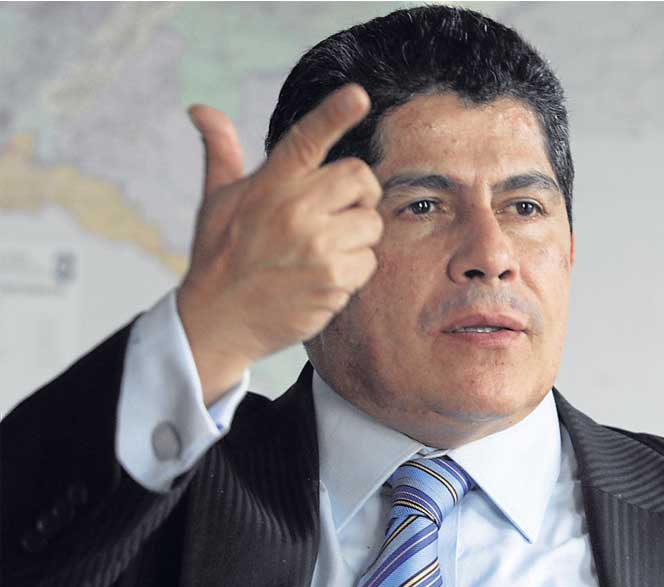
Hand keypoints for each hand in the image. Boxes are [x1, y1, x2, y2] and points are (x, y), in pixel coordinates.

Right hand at [177, 84, 382, 404]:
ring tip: (321, 253)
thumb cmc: (220, 257)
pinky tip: (322, 280)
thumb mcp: (217, 201)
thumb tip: (201, 110)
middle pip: (360, 178)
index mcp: (269, 183)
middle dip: (359, 195)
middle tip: (338, 214)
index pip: (306, 139)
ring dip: (356, 239)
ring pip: (371, 223)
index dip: (334, 114)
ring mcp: (315, 245)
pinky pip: (369, 262)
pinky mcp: (332, 279)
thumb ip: (221, 153)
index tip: (358, 96)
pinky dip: (353, 273)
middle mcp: (294, 209)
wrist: (218, 321)